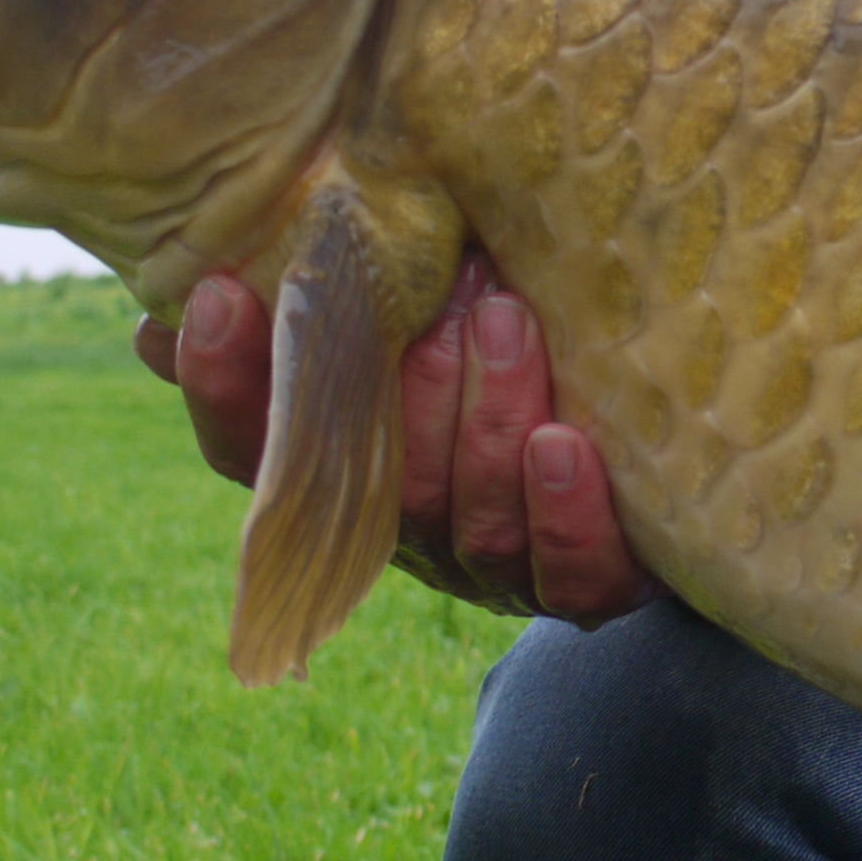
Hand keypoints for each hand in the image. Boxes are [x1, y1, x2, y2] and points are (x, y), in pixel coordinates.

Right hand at [132, 254, 658, 625]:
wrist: (676, 430)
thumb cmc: (517, 330)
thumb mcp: (427, 300)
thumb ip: (336, 289)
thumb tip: (185, 278)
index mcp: (349, 471)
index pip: (253, 450)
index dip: (225, 385)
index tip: (222, 298)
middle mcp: (414, 528)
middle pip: (377, 487)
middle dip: (404, 384)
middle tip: (443, 289)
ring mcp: (499, 565)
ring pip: (470, 518)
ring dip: (484, 420)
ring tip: (507, 320)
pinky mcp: (593, 583)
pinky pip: (569, 574)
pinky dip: (562, 513)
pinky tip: (563, 445)